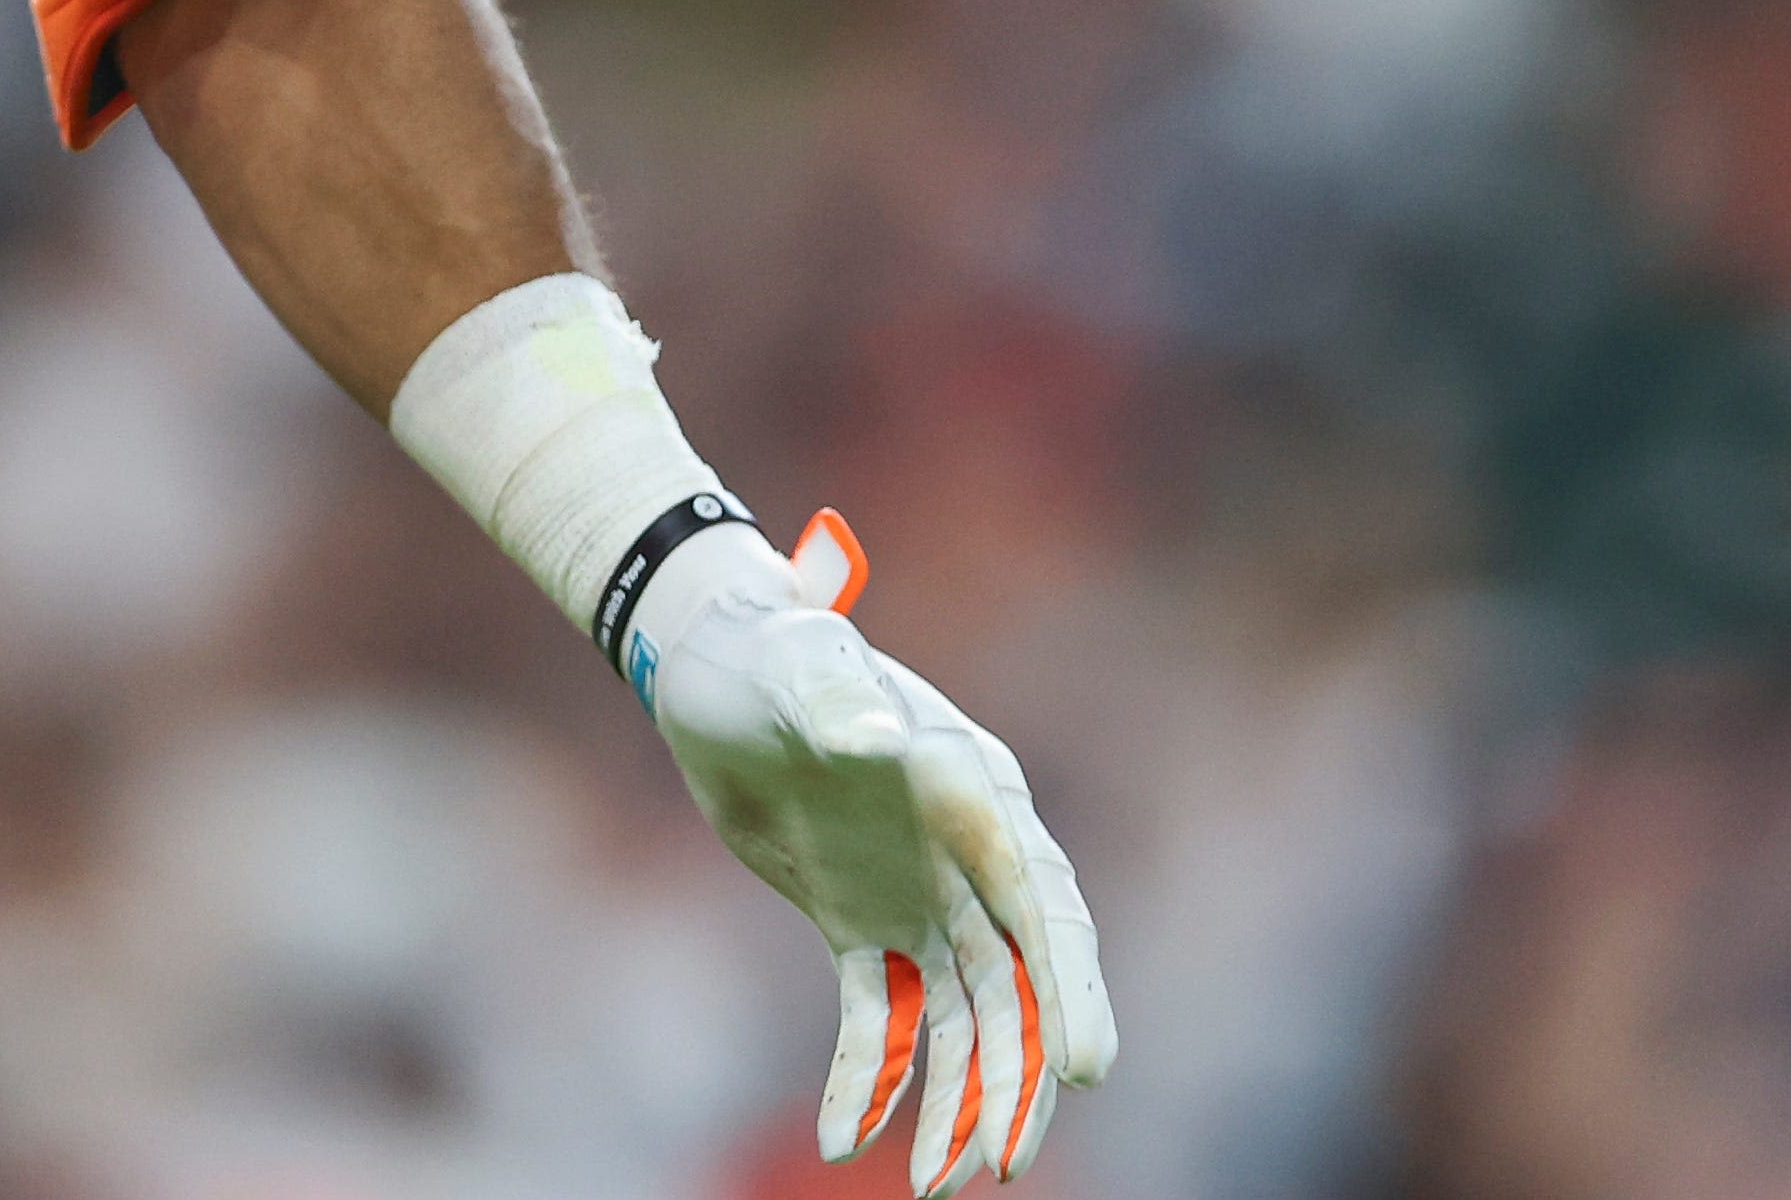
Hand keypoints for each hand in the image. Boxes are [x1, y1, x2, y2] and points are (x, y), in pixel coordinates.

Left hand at [630, 512, 1113, 1190]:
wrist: (708, 662)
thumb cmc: (766, 645)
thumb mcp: (799, 661)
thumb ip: (838, 697)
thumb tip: (879, 739)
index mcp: (976, 796)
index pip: (1047, 909)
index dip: (1071, 990)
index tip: (1082, 1069)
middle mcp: (965, 857)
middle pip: (1015, 985)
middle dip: (1016, 1076)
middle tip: (1000, 1163)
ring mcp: (917, 896)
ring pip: (960, 1018)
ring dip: (956, 1100)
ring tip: (934, 1184)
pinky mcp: (859, 924)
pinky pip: (878, 1019)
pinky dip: (866, 1080)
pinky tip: (842, 1140)